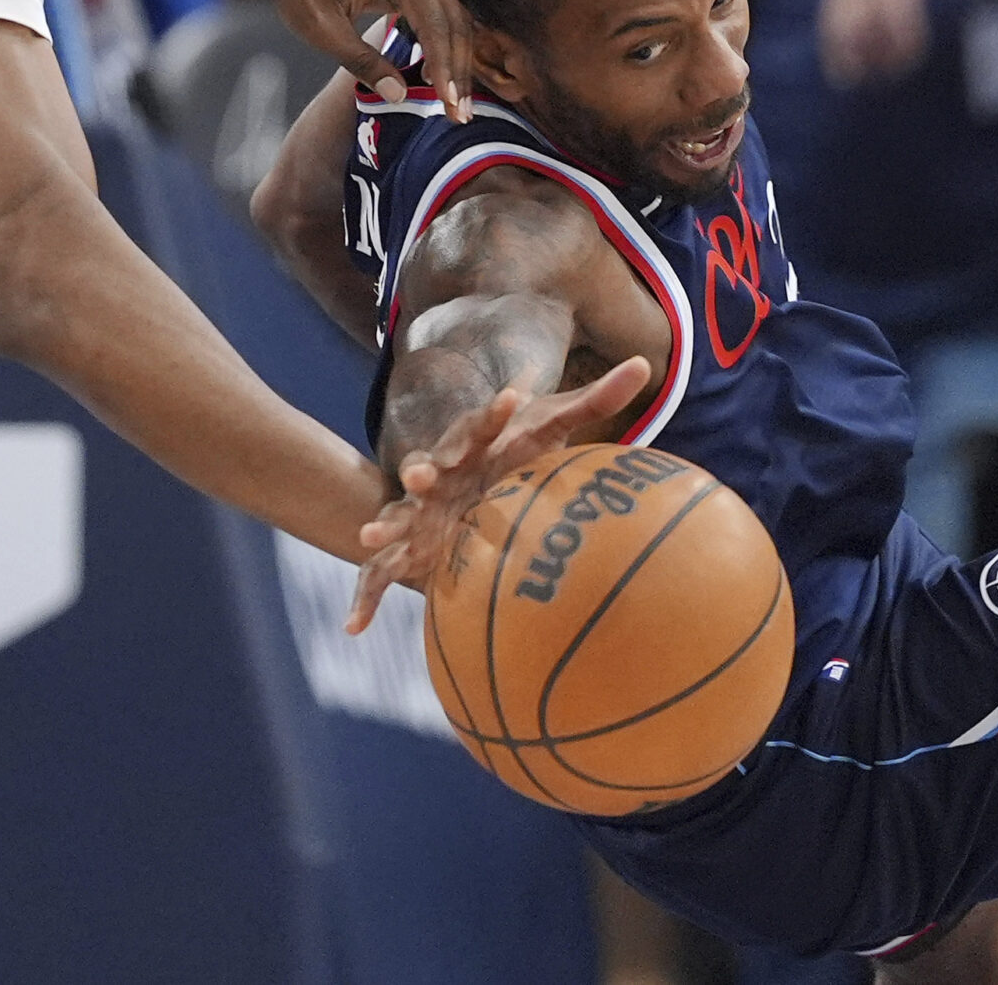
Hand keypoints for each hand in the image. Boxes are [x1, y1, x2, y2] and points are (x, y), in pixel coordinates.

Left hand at [261, 0, 474, 121]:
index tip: (450, 106)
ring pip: (454, 22)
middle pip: (455, 24)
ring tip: (455, 104)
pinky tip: (439, 78)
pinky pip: (441, 17)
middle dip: (459, 72)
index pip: (437, 26)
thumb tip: (398, 95)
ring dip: (456, 63)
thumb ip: (362, 62)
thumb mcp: (322, 28)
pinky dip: (444, 48)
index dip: (446, 69)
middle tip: (461, 114)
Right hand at [343, 356, 653, 632]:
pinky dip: (364, 601)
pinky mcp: (405, 549)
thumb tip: (645, 367)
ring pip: (395, 519)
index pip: (481, 425)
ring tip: (370, 538)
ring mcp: (416, 513)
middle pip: (424, 468)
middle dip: (419, 471)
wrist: (465, 477)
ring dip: (383, 528)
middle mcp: (438, 475)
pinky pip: (379, 576)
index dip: (492, 415)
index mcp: (472, 444)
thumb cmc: (515, 449)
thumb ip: (596, 401)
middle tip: (417, 475)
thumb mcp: (553, 426)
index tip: (511, 400)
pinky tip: (353, 629)